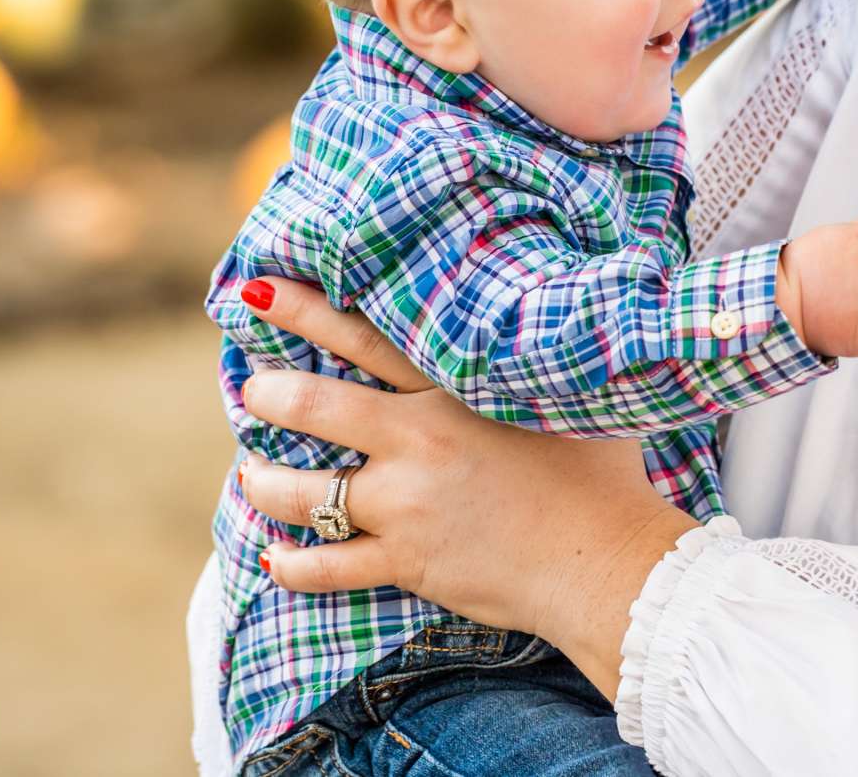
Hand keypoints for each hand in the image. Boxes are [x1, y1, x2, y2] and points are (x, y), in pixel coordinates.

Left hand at [231, 277, 691, 697]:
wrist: (605, 558)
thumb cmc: (602, 473)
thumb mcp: (571, 397)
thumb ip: (536, 362)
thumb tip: (543, 322)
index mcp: (455, 390)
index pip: (366, 338)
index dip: (308, 311)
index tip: (259, 291)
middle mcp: (420, 440)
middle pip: (316, 407)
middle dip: (270, 395)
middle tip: (252, 390)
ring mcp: (407, 504)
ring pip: (305, 493)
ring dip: (266, 484)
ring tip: (252, 477)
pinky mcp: (407, 561)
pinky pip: (326, 567)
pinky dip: (293, 564)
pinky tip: (275, 557)